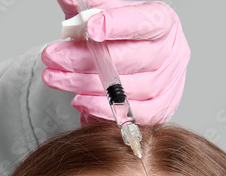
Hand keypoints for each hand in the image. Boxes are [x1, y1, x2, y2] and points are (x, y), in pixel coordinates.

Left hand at [42, 0, 190, 125]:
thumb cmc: (116, 34)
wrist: (126, 56)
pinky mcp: (162, 107)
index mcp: (162, 21)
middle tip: (54, 57)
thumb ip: (87, 4)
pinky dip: (106, 111)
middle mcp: (171, 52)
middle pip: (134, 59)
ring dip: (88, 86)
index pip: (145, 22)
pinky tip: (80, 101)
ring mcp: (169, 83)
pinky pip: (136, 115)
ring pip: (132, 89)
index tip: (90, 28)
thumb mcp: (100, 11)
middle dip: (88, 59)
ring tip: (57, 78)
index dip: (118, 25)